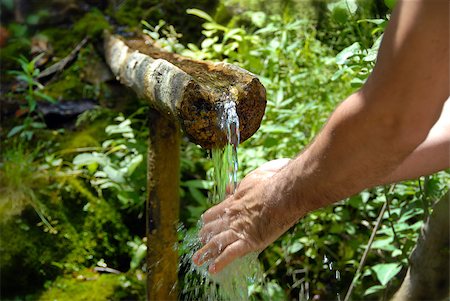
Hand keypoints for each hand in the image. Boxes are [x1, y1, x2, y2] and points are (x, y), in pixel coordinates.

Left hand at [192, 158, 298, 273]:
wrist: (284, 192)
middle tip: (201, 240)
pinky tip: (212, 270)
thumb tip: (234, 185)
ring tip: (197, 260)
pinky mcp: (249, 240)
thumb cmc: (274, 181)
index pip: (214, 212)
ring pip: (216, 242)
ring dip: (205, 252)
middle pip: (213, 228)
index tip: (205, 222)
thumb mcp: (253, 178)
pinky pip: (230, 254)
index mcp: (233, 201)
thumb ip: (243, 185)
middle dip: (205, 235)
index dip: (209, 219)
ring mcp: (239, 229)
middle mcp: (232, 216)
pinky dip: (221, 262)